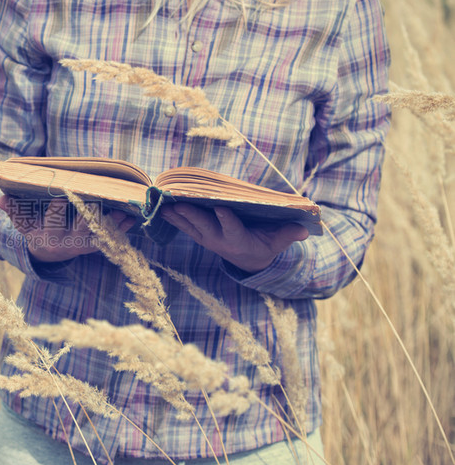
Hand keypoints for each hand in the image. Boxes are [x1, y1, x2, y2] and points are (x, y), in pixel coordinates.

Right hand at [0, 195, 136, 262]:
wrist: (46, 252)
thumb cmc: (34, 229)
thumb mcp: (21, 222)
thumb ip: (12, 209)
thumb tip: (0, 198)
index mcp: (46, 236)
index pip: (52, 220)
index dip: (57, 209)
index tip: (62, 196)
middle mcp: (65, 243)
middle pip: (80, 228)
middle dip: (90, 215)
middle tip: (100, 201)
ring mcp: (81, 245)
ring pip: (98, 235)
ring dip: (112, 223)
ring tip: (124, 211)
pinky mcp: (93, 246)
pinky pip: (109, 239)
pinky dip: (120, 229)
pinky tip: (130, 219)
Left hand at [160, 203, 308, 272]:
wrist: (248, 261)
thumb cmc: (265, 245)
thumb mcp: (278, 242)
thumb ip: (288, 235)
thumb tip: (304, 230)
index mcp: (240, 241)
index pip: (232, 228)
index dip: (226, 219)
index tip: (220, 207)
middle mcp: (220, 240)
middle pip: (204, 226)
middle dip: (191, 215)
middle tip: (178, 204)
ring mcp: (207, 239)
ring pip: (190, 226)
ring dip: (177, 215)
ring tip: (163, 203)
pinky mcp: (200, 235)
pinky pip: (184, 226)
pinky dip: (174, 217)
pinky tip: (160, 207)